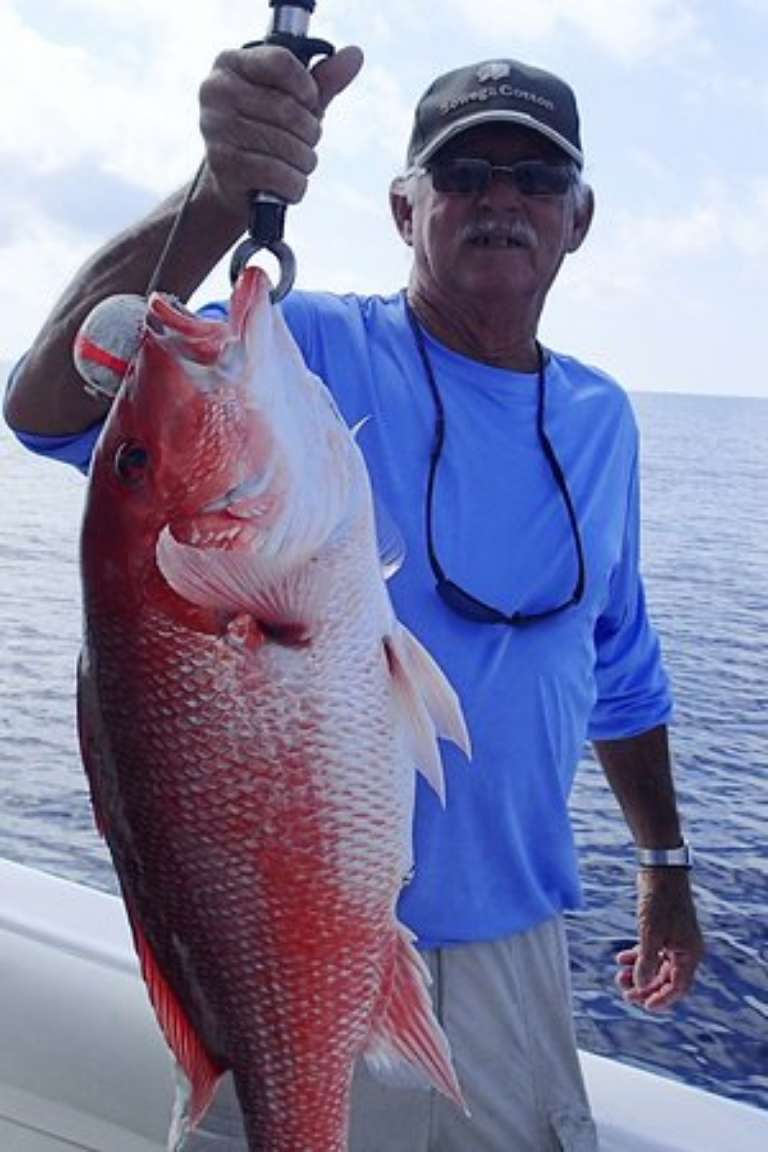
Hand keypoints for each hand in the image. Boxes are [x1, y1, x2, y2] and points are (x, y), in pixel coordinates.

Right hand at [199, 42, 363, 218]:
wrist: (232, 185)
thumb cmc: (264, 134)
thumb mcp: (292, 102)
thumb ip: (323, 80)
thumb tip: (355, 55)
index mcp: (231, 64)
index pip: (282, 63)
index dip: (307, 88)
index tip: (310, 103)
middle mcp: (217, 91)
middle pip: (289, 110)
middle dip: (310, 134)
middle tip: (305, 143)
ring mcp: (216, 128)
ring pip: (286, 146)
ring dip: (305, 162)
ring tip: (296, 165)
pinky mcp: (223, 164)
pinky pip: (277, 173)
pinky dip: (294, 185)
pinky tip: (289, 184)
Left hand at [615, 868, 703, 1011]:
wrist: (660, 871)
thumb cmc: (659, 901)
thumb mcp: (650, 934)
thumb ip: (646, 962)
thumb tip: (641, 986)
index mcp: (689, 954)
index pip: (678, 987)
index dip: (662, 999)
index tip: (644, 1006)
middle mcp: (685, 950)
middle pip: (666, 979)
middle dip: (646, 987)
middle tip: (625, 993)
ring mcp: (674, 940)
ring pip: (657, 965)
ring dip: (639, 972)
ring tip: (619, 976)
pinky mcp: (664, 930)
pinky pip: (652, 951)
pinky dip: (638, 956)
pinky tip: (621, 958)